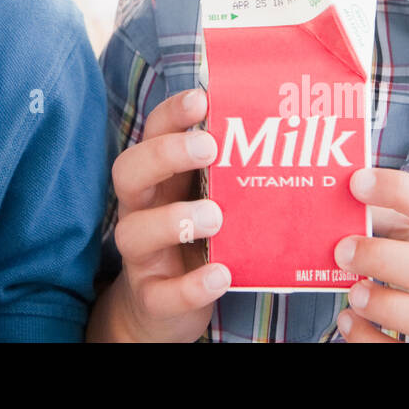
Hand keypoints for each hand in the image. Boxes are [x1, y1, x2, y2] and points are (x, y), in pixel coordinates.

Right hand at [87, 88, 229, 342]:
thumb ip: (227, 173)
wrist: (166, 309)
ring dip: (175, 220)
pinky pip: (162, 293)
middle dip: (165, 154)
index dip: (171, 114)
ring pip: (134, 232)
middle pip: (128, 171)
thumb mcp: (208, 198)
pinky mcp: (152, 297)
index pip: (152, 134)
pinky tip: (221, 275)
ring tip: (215, 217)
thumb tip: (281, 135)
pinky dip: (190, 285)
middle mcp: (140, 209)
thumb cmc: (199, 238)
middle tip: (210, 148)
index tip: (201, 100)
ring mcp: (141, 255)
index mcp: (157, 178)